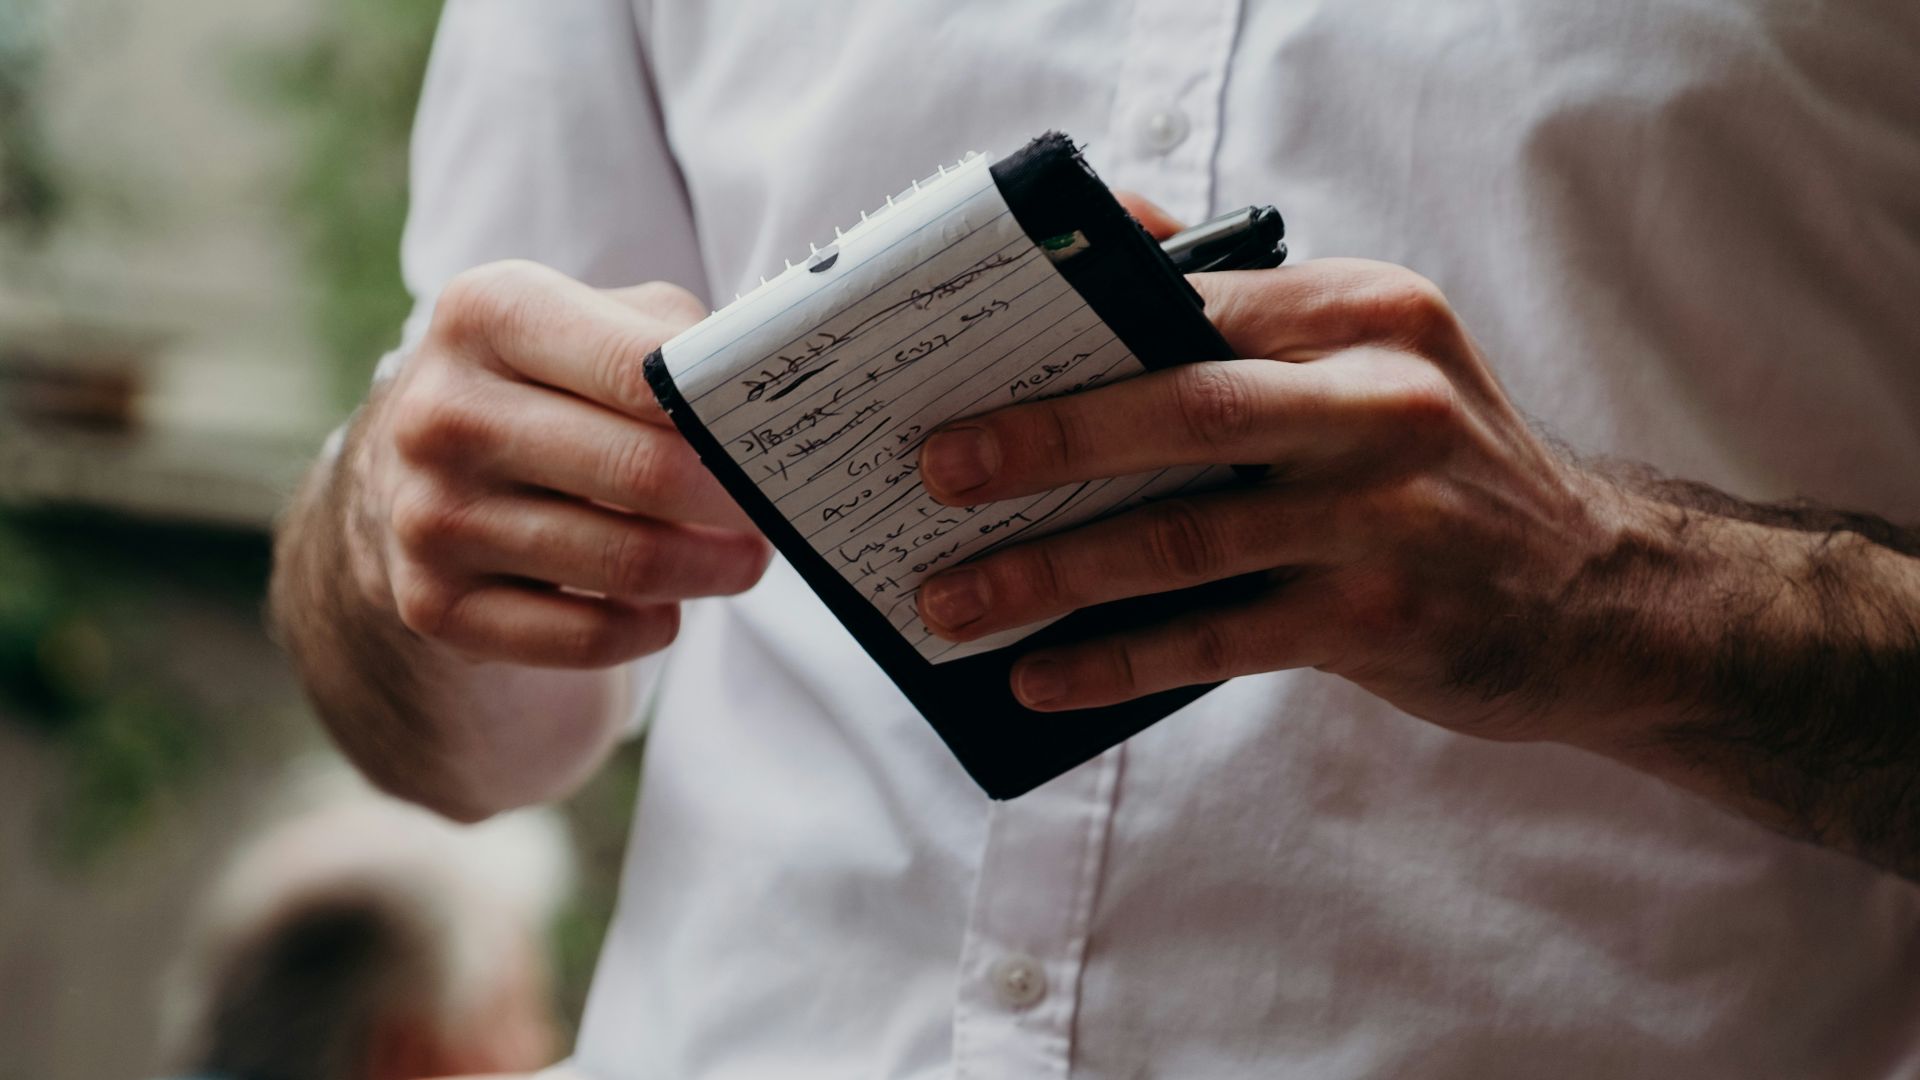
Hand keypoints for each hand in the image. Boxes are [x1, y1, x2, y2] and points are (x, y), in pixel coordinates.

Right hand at [350, 261, 769, 668]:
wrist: (418, 472)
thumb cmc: (549, 384)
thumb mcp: (598, 323)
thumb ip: (680, 341)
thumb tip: (766, 392)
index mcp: (489, 314)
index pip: (640, 367)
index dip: (725, 412)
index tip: (775, 439)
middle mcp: (443, 412)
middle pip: (643, 472)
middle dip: (734, 501)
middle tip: (777, 511)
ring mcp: (428, 514)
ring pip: (624, 563)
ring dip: (709, 570)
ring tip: (743, 560)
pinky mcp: (432, 603)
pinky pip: (582, 638)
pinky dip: (647, 629)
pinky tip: (665, 609)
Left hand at [914, 254, 1632, 739]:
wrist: (1605, 596)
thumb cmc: (1449, 471)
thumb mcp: (1378, 361)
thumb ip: (1251, 311)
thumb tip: (1114, 237)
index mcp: (1364, 313)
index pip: (1190, 303)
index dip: (1065, 332)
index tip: (961, 363)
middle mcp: (1382, 400)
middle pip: (1178, 409)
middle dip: (1040, 441)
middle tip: (931, 470)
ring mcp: (1387, 514)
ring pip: (1181, 538)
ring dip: (1049, 573)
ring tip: (954, 600)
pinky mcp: (1382, 617)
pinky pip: (1217, 638)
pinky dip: (1117, 660)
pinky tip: (1042, 676)